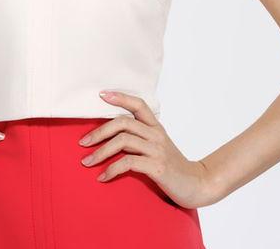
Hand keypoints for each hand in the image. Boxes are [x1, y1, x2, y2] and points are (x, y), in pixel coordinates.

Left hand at [78, 90, 213, 208]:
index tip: (101, 94)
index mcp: (156, 127)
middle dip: (99, 131)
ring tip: (87, 162)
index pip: (138, 104)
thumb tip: (112, 134)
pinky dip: (112, 169)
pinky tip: (103, 176)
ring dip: (100, 152)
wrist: (197, 185)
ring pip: (122, 141)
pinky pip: (128, 163)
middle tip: (82, 142)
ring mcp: (157, 150)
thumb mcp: (158, 146)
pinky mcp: (157, 167)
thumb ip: (141, 137)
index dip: (120, 97)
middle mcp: (156, 134)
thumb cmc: (172, 167)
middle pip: (123, 122)